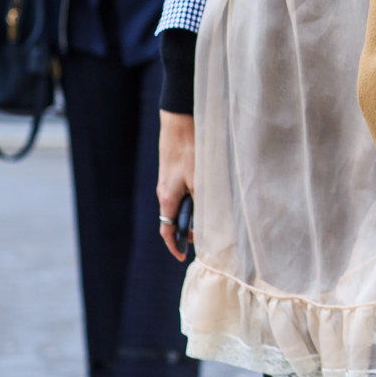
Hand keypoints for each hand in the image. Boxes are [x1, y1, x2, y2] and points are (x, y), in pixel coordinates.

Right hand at [157, 111, 195, 261]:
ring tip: (211, 215)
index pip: (167, 230)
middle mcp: (164, 192)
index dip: (175, 245)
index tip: (183, 255)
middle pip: (174, 219)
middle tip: (207, 234)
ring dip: (193, 213)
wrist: (180, 121)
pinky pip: (181, 192)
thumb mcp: (201, 179)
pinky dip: (192, 199)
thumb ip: (202, 202)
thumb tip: (207, 220)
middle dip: (189, 229)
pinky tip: (207, 194)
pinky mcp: (173, 171)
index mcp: (168, 198)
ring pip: (179, 205)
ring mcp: (168, 181)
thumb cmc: (191, 149)